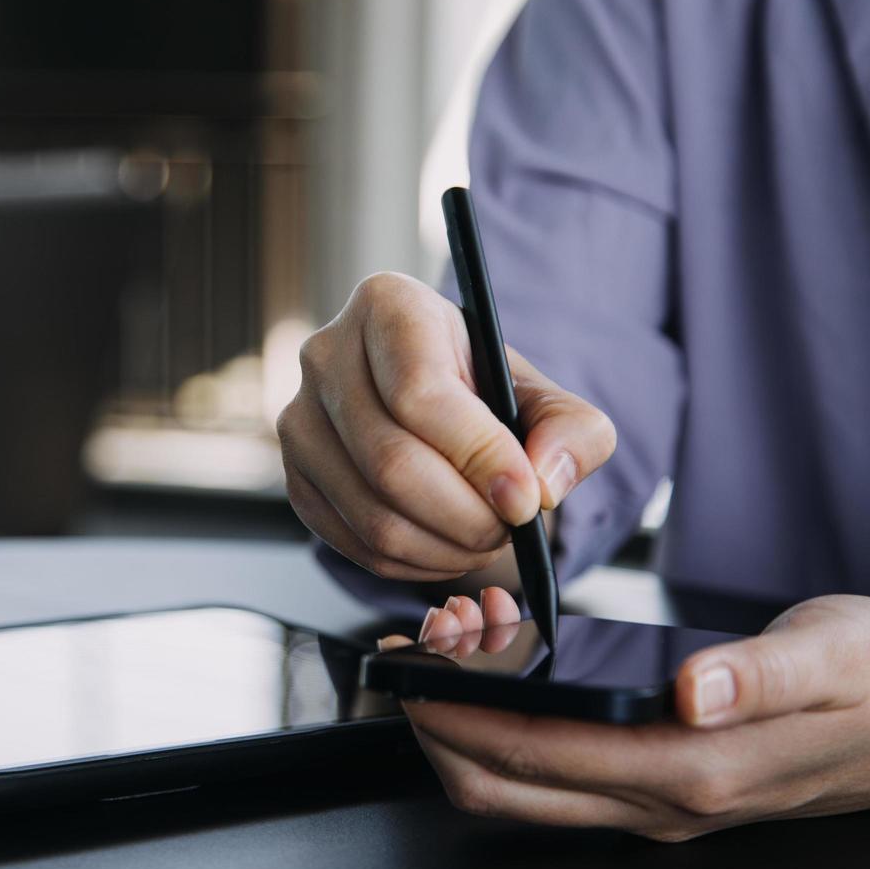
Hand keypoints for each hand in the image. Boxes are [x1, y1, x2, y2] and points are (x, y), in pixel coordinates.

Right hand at [277, 272, 615, 580]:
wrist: (431, 408)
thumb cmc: (483, 392)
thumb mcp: (543, 395)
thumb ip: (572, 430)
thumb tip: (542, 482)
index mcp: (388, 306)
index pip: (419, 393)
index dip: (478, 456)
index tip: (525, 498)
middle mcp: (326, 355)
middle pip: (391, 462)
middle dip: (467, 515)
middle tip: (510, 525)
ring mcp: (299, 421)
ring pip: (372, 514)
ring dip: (445, 546)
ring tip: (485, 535)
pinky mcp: (296, 479)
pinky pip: (354, 543)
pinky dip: (413, 562)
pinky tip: (447, 545)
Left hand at [387, 593, 869, 840]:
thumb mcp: (836, 655)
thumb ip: (760, 674)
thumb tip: (691, 688)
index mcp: (695, 767)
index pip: (540, 755)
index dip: (461, 718)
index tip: (411, 673)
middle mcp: (666, 801)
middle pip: (509, 789)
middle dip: (442, 729)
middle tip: (413, 660)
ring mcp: (663, 803)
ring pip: (527, 790)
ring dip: (470, 734)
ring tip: (450, 656)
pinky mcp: (667, 787)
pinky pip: (561, 777)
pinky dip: (512, 736)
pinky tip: (509, 677)